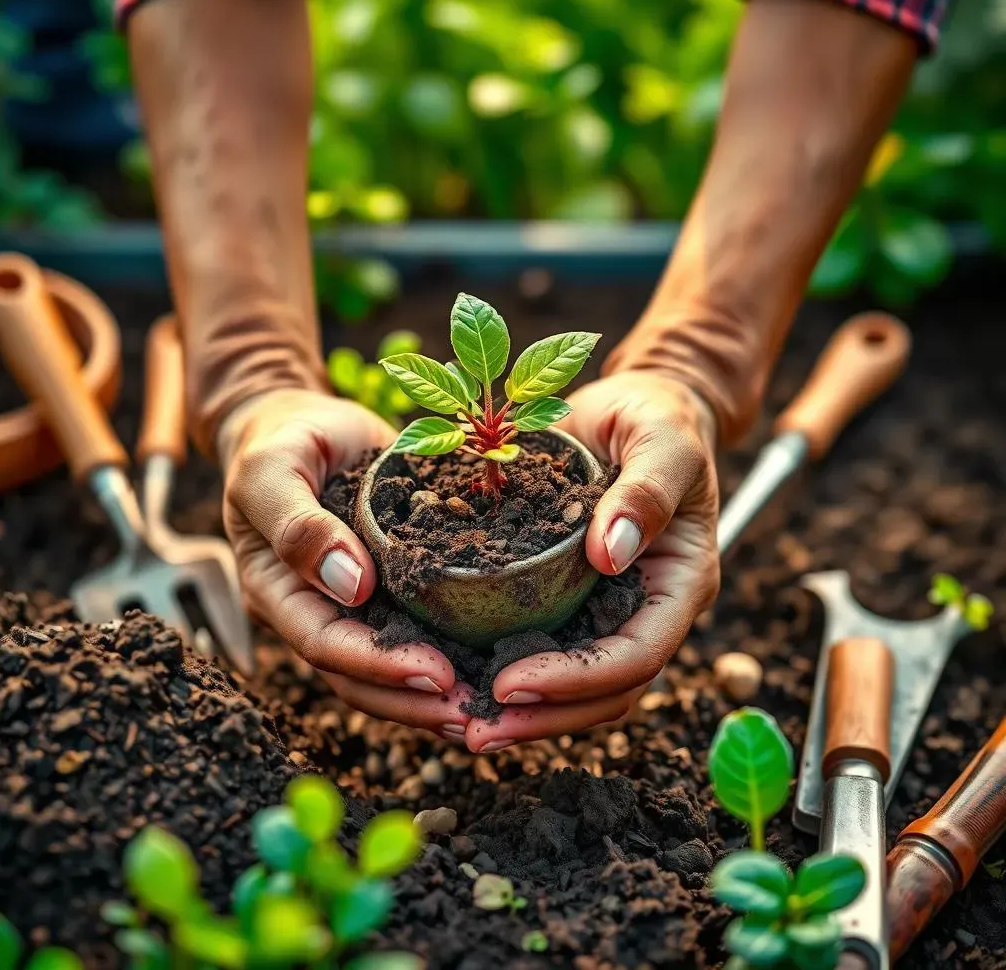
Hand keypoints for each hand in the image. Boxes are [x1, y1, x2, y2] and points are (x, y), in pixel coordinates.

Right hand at [218, 389, 471, 737]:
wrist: (301, 423)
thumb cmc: (279, 442)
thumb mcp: (272, 470)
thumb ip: (297, 524)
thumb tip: (351, 584)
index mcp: (277, 590)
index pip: (324, 644)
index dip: (378, 665)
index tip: (437, 674)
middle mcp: (317, 609)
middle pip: (359, 675)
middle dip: (414, 701)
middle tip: (474, 713)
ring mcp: (354, 602)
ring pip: (389, 665)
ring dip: (434, 694)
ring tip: (489, 708)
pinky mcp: (391, 585)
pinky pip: (418, 627)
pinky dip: (452, 649)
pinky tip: (494, 663)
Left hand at [464, 371, 720, 752]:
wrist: (637, 406)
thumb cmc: (658, 418)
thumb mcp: (662, 440)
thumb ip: (646, 491)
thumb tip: (610, 555)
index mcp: (680, 584)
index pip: (637, 655)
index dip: (577, 680)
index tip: (511, 684)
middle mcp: (645, 609)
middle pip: (604, 691)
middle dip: (543, 718)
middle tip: (472, 730)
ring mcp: (608, 608)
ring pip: (575, 686)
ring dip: (523, 714)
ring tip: (458, 721)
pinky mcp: (571, 598)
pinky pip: (546, 648)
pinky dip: (508, 671)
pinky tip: (459, 676)